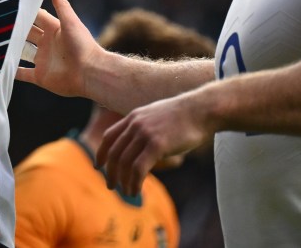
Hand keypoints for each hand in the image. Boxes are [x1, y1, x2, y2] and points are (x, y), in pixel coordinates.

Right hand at [15, 0, 103, 97]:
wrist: (91, 73)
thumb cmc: (83, 46)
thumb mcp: (71, 22)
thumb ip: (62, 5)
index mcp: (54, 29)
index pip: (36, 17)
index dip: (25, 11)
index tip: (9, 4)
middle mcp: (46, 43)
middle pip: (26, 34)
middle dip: (14, 29)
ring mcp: (42, 60)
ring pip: (22, 52)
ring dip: (10, 49)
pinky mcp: (40, 76)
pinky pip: (22, 73)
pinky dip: (11, 71)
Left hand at [96, 93, 211, 196]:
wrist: (202, 109)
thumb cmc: (184, 116)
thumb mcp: (157, 116)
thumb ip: (145, 127)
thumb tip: (141, 143)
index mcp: (134, 117)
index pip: (109, 137)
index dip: (102, 153)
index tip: (98, 166)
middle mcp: (136, 124)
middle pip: (115, 153)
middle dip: (110, 172)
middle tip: (111, 185)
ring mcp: (145, 133)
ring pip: (125, 163)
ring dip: (123, 181)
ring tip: (127, 192)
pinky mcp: (157, 145)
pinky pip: (138, 169)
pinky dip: (134, 183)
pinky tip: (135, 190)